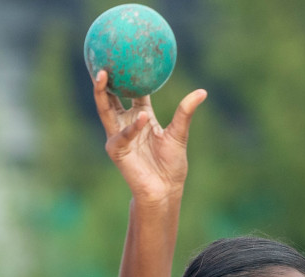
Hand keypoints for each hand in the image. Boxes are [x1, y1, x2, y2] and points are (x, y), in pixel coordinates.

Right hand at [92, 70, 206, 206]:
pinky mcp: (117, 150)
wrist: (165, 190)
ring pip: (105, 110)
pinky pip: (122, 134)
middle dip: (104, 79)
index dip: (127, 76)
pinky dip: (132, 127)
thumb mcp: (179, 134)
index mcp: (141, 118)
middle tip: (103, 59)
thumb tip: (202, 91)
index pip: (131, 93)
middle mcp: (126, 125)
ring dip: (102, 93)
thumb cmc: (172, 165)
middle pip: (110, 97)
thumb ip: (185, 112)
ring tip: (103, 75)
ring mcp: (119, 137)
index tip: (125, 57)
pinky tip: (141, 117)